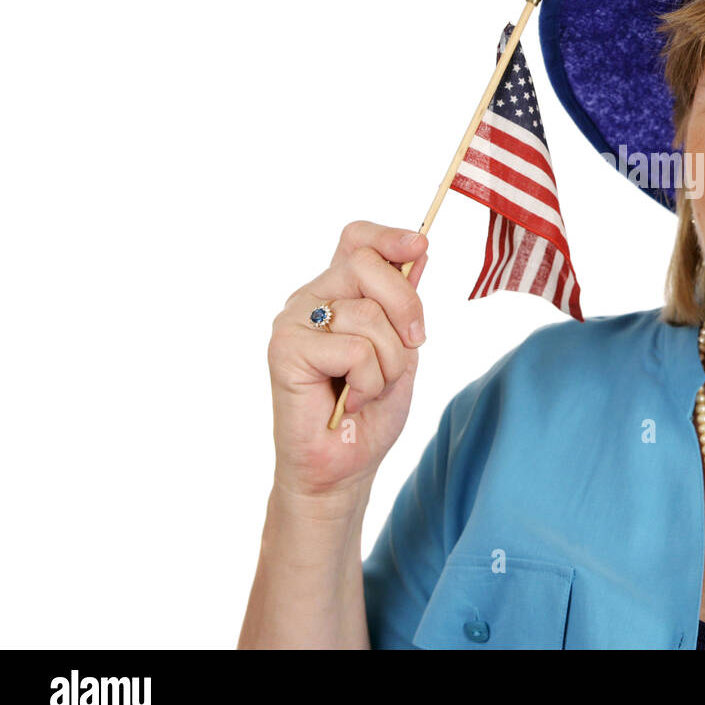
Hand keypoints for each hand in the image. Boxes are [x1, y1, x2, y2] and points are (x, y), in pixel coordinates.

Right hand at [266, 220, 429, 504]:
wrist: (343, 468)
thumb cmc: (371, 411)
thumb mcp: (402, 348)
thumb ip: (403, 301)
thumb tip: (418, 249)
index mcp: (337, 292)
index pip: (356, 239)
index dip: (388, 236)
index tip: (419, 246)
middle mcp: (310, 299)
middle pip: (368, 264)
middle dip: (406, 307)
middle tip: (409, 348)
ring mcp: (293, 322)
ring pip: (368, 313)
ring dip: (389, 361)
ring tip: (368, 388)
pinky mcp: (285, 350)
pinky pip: (355, 349)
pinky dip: (370, 382)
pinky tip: (350, 401)